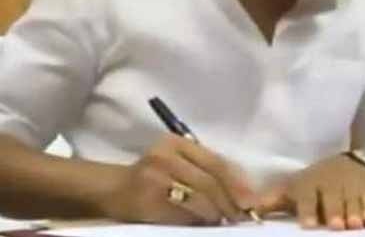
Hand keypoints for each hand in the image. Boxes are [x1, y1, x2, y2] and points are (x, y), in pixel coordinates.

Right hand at [99, 134, 257, 224]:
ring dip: (215, 213)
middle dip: (230, 202)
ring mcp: (154, 178)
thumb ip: (205, 169)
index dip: (237, 183)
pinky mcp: (146, 201)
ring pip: (198, 199)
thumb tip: (241, 192)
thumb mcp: (178, 161)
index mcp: (177, 142)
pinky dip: (197, 220)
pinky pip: (181, 213)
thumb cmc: (153, 174)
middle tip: (242, 215)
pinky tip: (204, 222)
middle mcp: (165, 156)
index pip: (216, 162)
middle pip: (209, 182)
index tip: (251, 200)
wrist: (112, 188)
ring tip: (224, 220)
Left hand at [259, 155, 364, 229]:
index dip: (308, 209)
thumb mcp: (294, 187)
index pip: (307, 196)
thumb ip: (273, 201)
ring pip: (352, 201)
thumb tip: (248, 209)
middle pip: (332, 199)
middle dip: (335, 212)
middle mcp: (329, 184)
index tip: (308, 224)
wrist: (346, 162)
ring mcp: (349, 186)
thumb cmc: (315, 181)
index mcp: (309, 184)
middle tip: (336, 225)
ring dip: (354, 212)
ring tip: (354, 224)